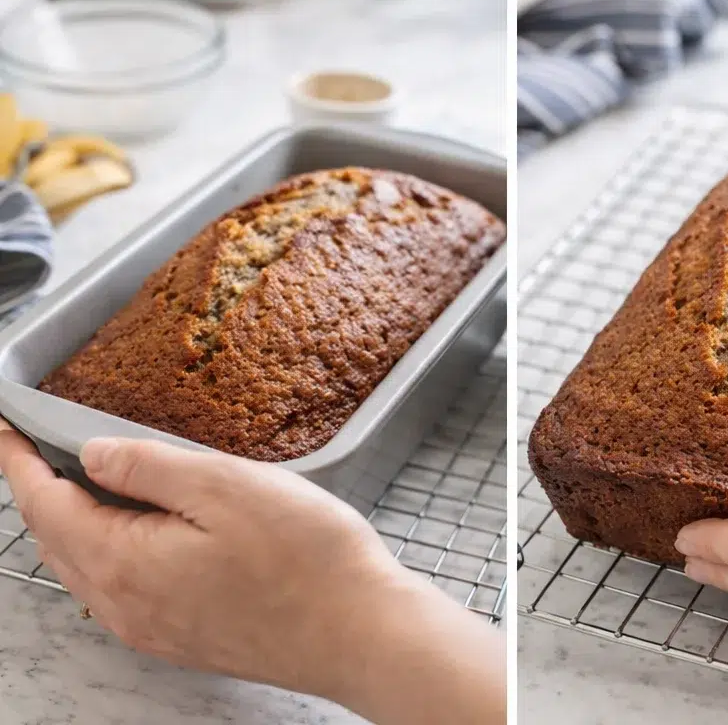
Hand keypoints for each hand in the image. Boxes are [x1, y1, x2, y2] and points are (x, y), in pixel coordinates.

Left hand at [0, 426, 503, 724]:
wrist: (357, 631)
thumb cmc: (303, 557)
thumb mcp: (222, 485)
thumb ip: (148, 467)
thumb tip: (92, 454)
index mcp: (126, 563)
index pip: (46, 506)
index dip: (21, 462)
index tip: (7, 428)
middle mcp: (125, 605)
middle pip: (57, 539)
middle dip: (39, 487)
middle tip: (35, 442)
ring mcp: (151, 626)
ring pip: (85, 564)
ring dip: (71, 518)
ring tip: (79, 471)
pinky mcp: (180, 634)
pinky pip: (116, 586)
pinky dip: (104, 545)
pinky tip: (132, 522)